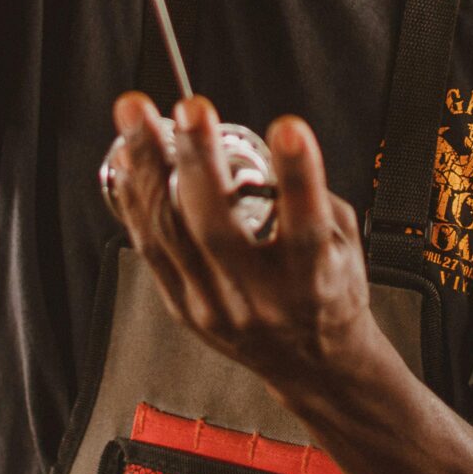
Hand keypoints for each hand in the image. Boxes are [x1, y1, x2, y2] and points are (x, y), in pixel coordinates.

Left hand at [106, 91, 378, 400]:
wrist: (313, 365)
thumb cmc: (329, 291)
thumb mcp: (343, 241)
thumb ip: (310, 194)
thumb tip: (263, 147)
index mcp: (314, 280)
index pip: (306, 226)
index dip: (298, 175)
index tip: (287, 128)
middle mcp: (262, 299)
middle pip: (218, 228)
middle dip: (201, 159)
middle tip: (191, 108)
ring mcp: (215, 306)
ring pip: (170, 233)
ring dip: (149, 167)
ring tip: (136, 117)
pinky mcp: (183, 307)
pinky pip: (149, 247)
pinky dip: (135, 198)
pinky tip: (128, 159)